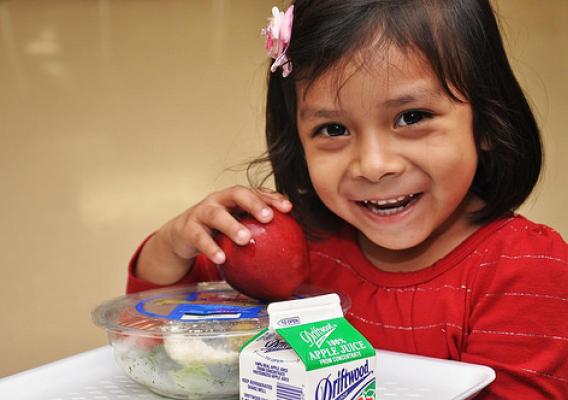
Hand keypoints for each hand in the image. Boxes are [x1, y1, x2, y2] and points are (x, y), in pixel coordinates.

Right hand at [136, 186, 292, 284]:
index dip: (271, 197)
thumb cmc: (217, 230)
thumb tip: (289, 248)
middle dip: (253, 203)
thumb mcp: (236, 225)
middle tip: (268, 217)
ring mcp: (202, 212)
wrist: (181, 235)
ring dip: (231, 226)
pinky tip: (222, 259)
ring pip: (216, 215)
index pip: (255, 191)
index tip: (288, 208)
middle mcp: (218, 200)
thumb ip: (256, 230)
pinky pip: (199, 238)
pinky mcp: (188, 229)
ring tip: (245, 239)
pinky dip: (211, 248)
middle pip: (236, 193)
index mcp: (234, 198)